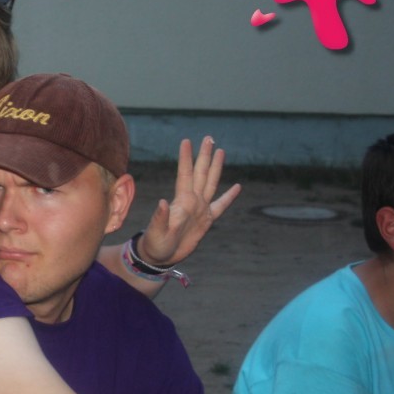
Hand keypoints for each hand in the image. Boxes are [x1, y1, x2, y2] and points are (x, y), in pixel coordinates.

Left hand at [137, 137, 241, 266]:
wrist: (160, 256)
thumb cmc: (155, 242)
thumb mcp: (157, 231)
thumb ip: (161, 217)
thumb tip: (163, 202)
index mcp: (181, 201)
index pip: (185, 174)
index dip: (186, 158)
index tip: (186, 141)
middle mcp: (192, 201)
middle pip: (201, 173)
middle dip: (204, 156)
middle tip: (209, 138)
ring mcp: (200, 209)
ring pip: (211, 183)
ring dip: (215, 168)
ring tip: (221, 152)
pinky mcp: (207, 221)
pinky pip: (221, 206)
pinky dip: (229, 197)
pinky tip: (237, 187)